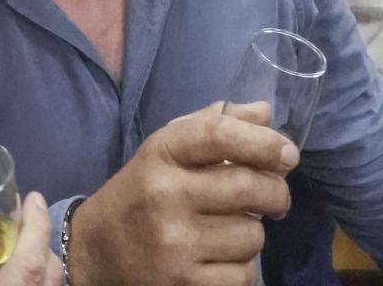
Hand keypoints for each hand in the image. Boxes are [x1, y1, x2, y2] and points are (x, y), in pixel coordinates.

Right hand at [0, 192, 60, 285]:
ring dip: (43, 264)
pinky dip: (41, 282)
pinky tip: (20, 280)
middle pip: (50, 268)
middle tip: (21, 224)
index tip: (34, 196)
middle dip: (40, 241)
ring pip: (54, 283)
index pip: (33, 257)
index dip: (37, 223)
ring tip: (21, 251)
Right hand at [68, 102, 295, 285]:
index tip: (287, 154)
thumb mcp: (165, 150)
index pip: (220, 135)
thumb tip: (265, 113)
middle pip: (249, 187)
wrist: (94, 252)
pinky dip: (241, 268)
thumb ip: (213, 126)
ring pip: (252, 235)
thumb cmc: (141, 194)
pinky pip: (243, 274)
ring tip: (232, 230)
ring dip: (253, 233)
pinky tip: (221, 258)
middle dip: (277, 192)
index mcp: (161, 154)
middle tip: (276, 198)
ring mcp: (174, 243)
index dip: (263, 142)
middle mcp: (166, 195)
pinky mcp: (183, 284)